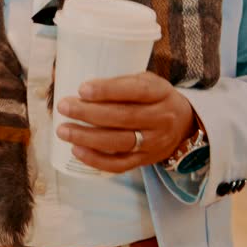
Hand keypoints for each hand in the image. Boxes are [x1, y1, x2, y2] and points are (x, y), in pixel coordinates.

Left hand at [55, 72, 196, 173]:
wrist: (183, 125)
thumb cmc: (152, 98)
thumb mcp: (145, 81)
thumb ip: (119, 82)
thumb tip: (74, 81)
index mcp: (160, 93)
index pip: (136, 91)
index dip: (108, 90)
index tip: (82, 89)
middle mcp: (161, 119)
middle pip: (124, 117)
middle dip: (89, 113)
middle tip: (64, 107)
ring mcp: (154, 142)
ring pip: (120, 142)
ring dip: (87, 137)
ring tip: (63, 130)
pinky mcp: (145, 160)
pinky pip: (120, 165)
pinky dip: (96, 159)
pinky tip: (76, 150)